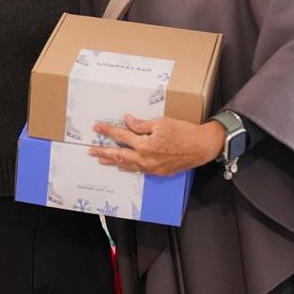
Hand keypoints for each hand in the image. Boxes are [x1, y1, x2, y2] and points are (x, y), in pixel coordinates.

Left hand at [90, 115, 223, 175]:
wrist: (202, 147)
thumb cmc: (184, 132)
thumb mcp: (161, 123)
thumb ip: (142, 124)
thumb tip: (127, 121)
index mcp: (144, 144)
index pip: (121, 136)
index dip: (108, 130)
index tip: (97, 127)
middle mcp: (145, 158)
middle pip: (119, 155)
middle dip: (104, 151)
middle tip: (91, 150)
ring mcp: (151, 167)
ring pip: (127, 165)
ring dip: (113, 162)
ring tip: (101, 160)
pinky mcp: (159, 172)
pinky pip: (138, 170)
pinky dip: (128, 168)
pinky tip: (123, 166)